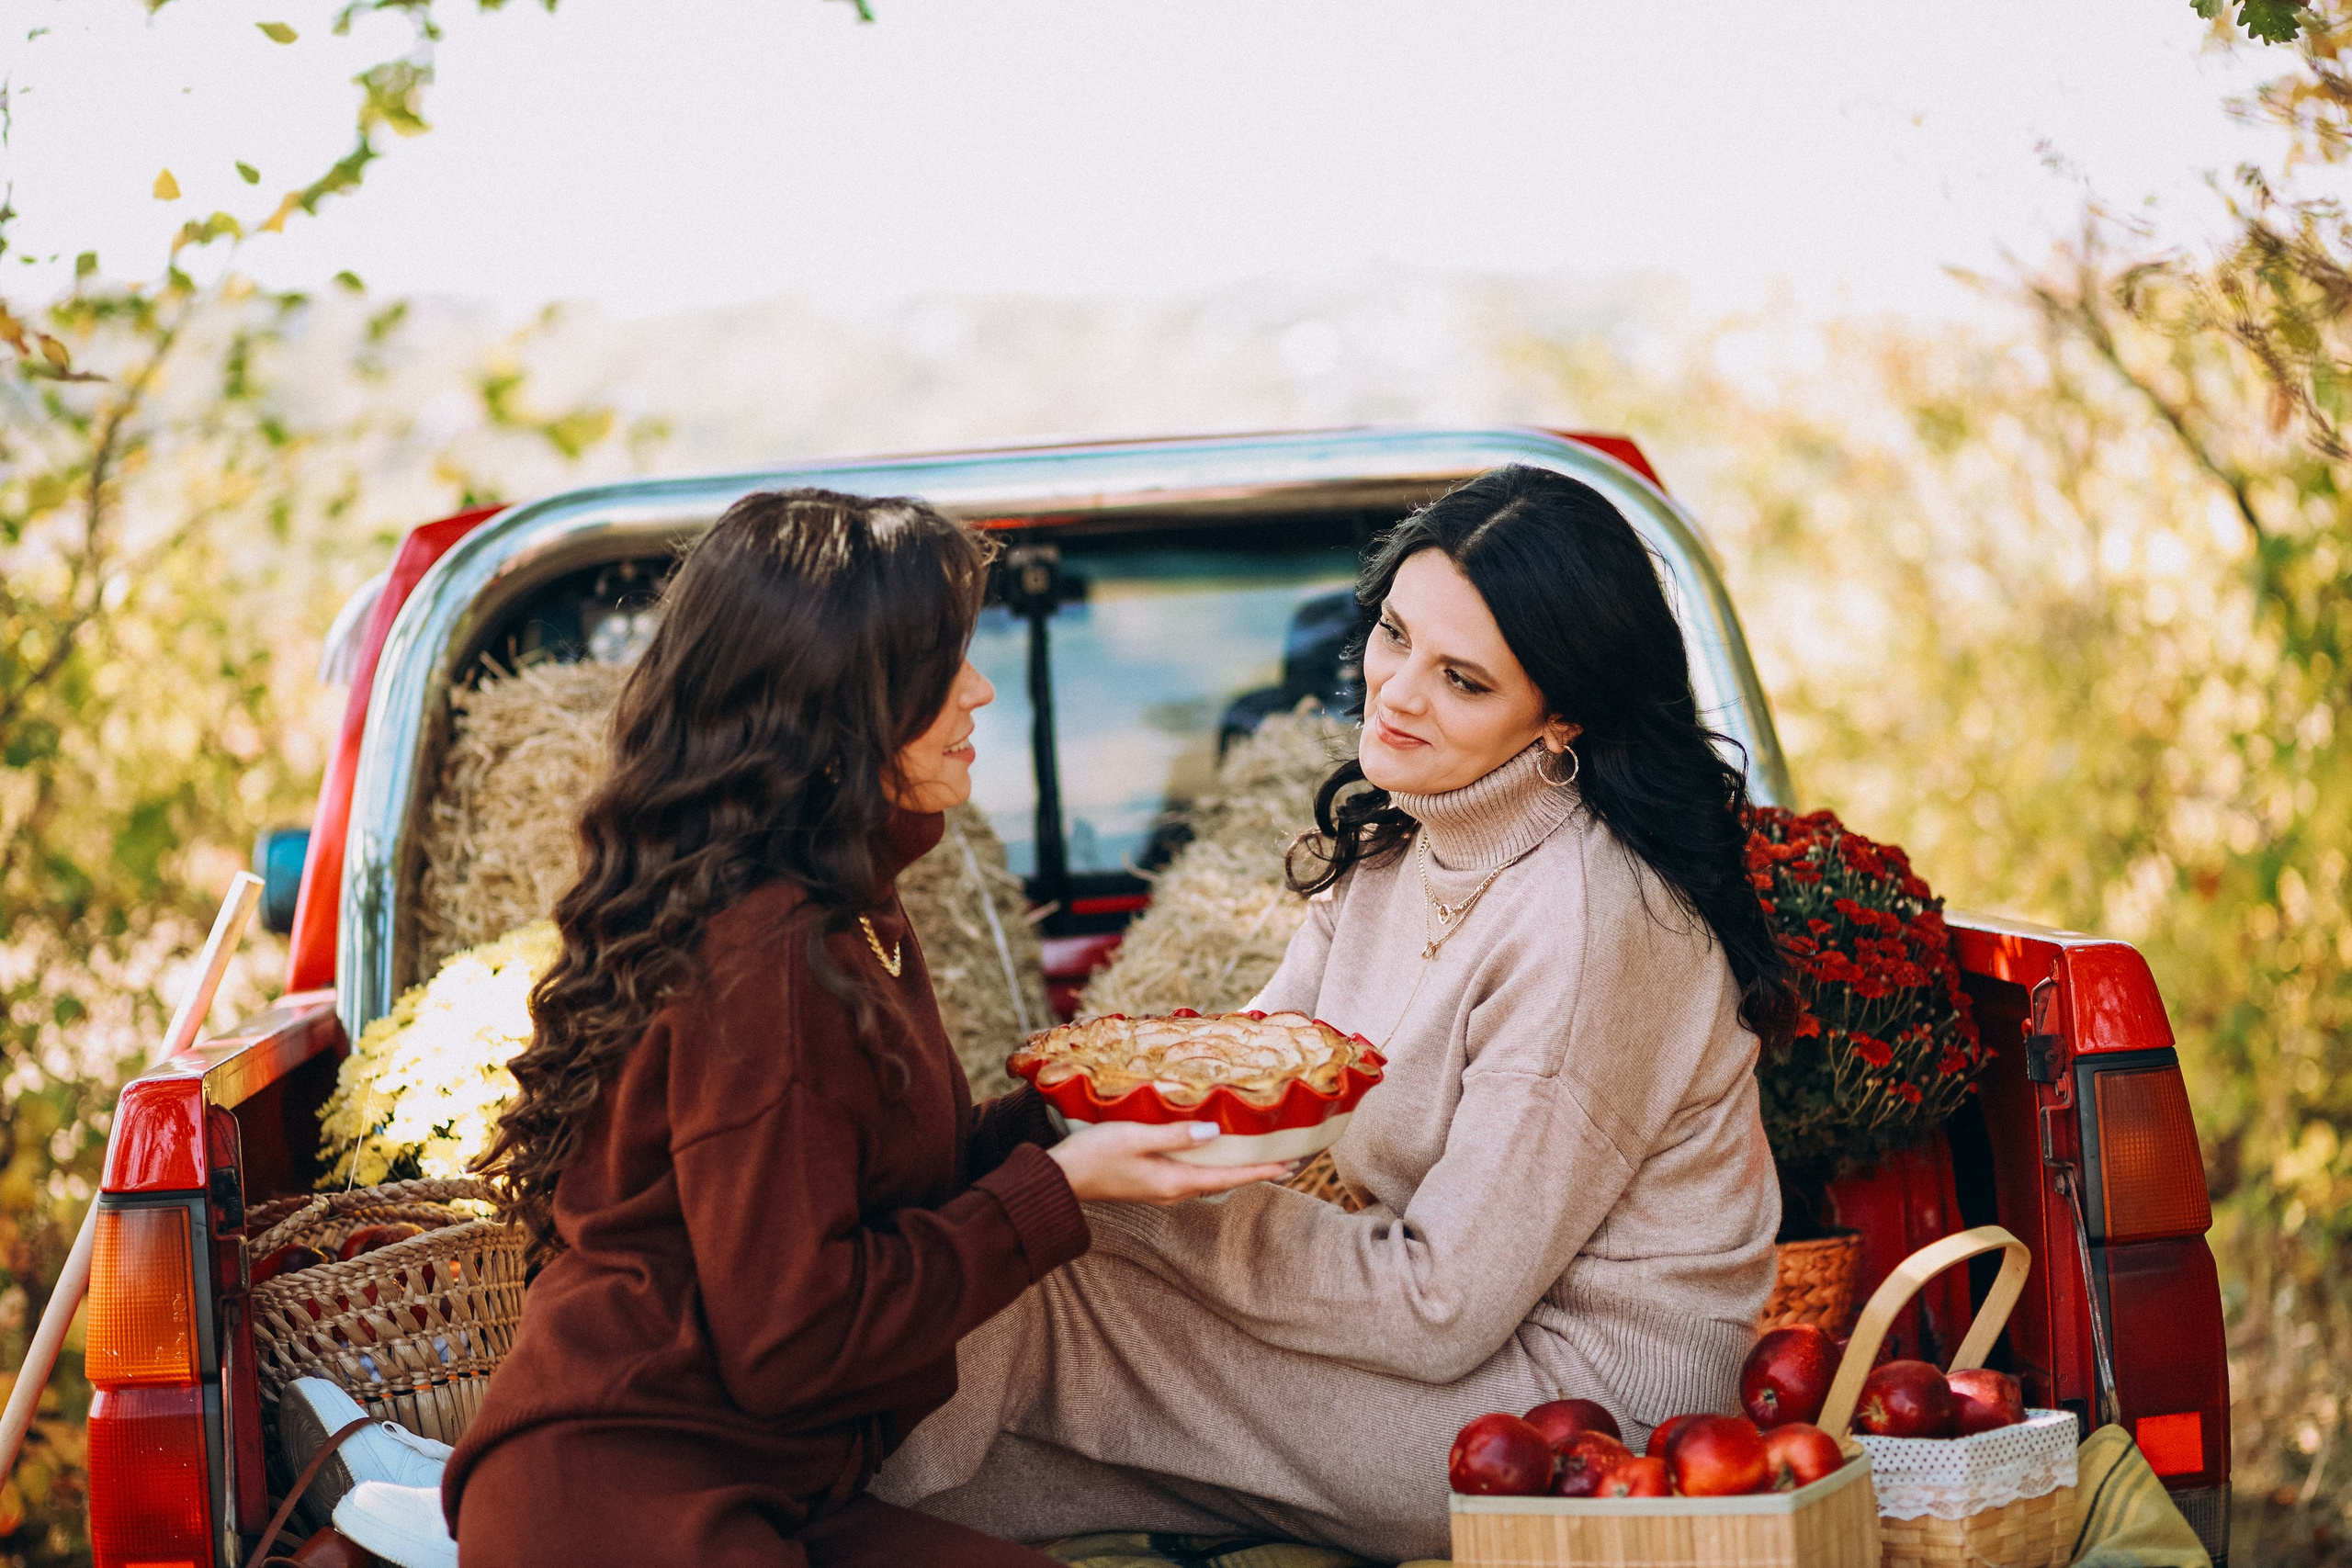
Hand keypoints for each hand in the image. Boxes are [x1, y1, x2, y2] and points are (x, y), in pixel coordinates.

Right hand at [1047, 1121, 1293, 1204]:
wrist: (1059, 1179)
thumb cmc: (1094, 1154)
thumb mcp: (1135, 1136)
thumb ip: (1175, 1134)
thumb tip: (1216, 1132)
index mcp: (1175, 1181)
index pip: (1229, 1176)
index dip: (1261, 1170)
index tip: (1291, 1165)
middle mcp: (1173, 1192)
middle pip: (1225, 1181)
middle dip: (1255, 1171)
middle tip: (1286, 1161)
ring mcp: (1161, 1190)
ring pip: (1209, 1180)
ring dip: (1235, 1170)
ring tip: (1259, 1157)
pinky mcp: (1150, 1184)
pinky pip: (1192, 1177)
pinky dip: (1213, 1167)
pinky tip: (1212, 1154)